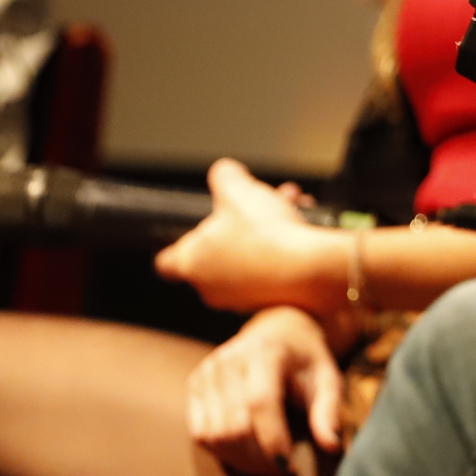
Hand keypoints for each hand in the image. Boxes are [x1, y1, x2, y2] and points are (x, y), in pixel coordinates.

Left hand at [154, 159, 343, 317]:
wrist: (309, 269)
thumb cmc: (264, 234)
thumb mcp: (237, 189)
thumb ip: (223, 176)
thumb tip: (224, 173)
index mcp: (192, 263)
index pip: (166, 262)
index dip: (175, 243)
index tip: (189, 231)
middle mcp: (211, 288)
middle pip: (215, 249)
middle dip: (237, 222)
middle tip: (254, 202)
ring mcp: (241, 299)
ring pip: (247, 254)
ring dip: (262, 229)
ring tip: (286, 204)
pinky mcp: (269, 302)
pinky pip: (269, 267)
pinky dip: (280, 246)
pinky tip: (300, 221)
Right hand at [186, 306, 345, 475]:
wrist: (276, 332)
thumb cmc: (305, 361)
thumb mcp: (327, 378)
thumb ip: (329, 411)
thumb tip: (331, 447)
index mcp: (265, 351)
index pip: (260, 403)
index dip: (273, 442)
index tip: (291, 470)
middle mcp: (230, 358)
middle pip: (235, 426)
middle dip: (260, 460)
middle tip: (284, 471)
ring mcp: (207, 371)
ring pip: (215, 435)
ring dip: (241, 461)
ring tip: (267, 464)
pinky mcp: (195, 384)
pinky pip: (200, 433)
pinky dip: (222, 452)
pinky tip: (245, 452)